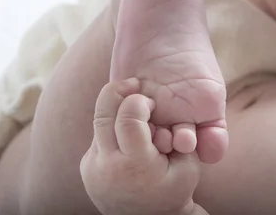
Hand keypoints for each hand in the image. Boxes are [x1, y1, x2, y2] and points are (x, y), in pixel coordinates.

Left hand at [80, 78, 206, 214]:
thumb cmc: (174, 191)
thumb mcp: (189, 165)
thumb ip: (183, 137)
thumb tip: (165, 114)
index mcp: (136, 164)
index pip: (128, 117)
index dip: (139, 100)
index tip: (149, 100)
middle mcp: (108, 165)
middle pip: (103, 113)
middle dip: (117, 91)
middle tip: (132, 83)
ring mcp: (92, 167)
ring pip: (98, 123)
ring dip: (116, 110)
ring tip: (133, 109)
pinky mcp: (86, 167)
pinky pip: (98, 137)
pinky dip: (112, 128)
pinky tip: (127, 133)